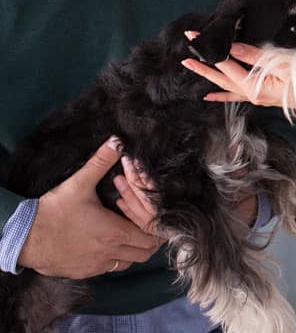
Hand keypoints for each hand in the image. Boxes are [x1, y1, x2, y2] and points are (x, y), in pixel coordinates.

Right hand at [17, 137, 161, 277]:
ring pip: (128, 262)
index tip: (144, 212)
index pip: (151, 236)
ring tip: (121, 228)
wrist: (23, 238)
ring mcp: (97, 265)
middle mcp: (109, 252)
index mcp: (114, 232)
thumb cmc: (52, 213)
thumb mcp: (79, 184)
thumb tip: (117, 142)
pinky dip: (114, 257)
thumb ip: (101, 162)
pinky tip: (104, 240)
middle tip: (138, 221)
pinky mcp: (84, 272)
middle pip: (144, 252)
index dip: (153, 224)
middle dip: (147, 237)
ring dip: (131, 248)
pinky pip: (109, 268)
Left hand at [117, 157, 257, 229]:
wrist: (235, 226)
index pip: (161, 193)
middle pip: (147, 203)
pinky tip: (119, 200)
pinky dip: (129, 212)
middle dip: (134, 182)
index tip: (138, 161)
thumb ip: (235, 167)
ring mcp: (170, 228)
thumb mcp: (236, 182)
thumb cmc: (234, 201)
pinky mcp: (165, 231)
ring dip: (128, 196)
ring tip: (118, 177)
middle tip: (125, 162)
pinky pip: (142, 224)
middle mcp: (177, 220)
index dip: (147, 178)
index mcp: (189, 207)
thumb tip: (236, 145)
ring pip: (142, 214)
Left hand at [181, 40, 290, 107]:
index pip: (226, 64)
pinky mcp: (261, 96)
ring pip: (226, 85)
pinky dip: (222, 95)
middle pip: (221, 76)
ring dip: (209, 75)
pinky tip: (210, 96)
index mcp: (254, 86)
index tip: (195, 38)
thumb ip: (255, 56)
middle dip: (202, 63)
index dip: (209, 50)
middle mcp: (251, 94)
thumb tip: (232, 47)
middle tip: (185, 52)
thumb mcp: (282, 63)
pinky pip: (236, 96)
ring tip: (191, 66)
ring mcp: (256, 97)